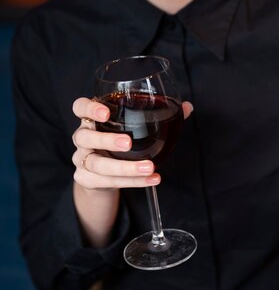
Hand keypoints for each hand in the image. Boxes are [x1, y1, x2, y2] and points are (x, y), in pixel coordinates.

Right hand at [72, 97, 193, 189]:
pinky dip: (131, 182)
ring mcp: (81, 159)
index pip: (80, 107)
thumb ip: (160, 113)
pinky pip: (106, 182)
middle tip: (128, 143)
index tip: (105, 113)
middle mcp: (82, 137)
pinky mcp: (86, 179)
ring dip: (123, 167)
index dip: (89, 109)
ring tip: (148, 167)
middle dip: (106, 139)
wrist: (103, 175)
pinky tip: (150, 180)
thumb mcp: (133, 126)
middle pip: (84, 136)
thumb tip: (187, 107)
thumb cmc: (120, 140)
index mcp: (92, 119)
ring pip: (96, 163)